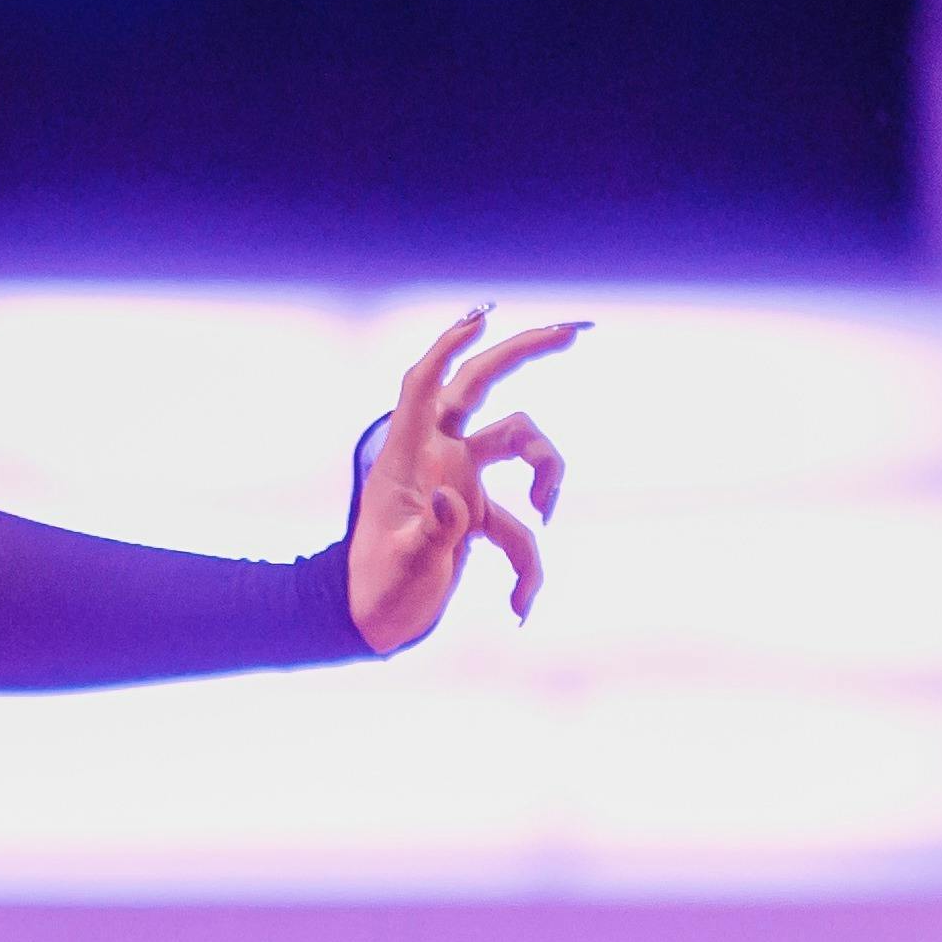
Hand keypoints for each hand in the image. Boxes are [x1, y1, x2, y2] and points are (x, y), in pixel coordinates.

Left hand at [347, 308, 577, 648]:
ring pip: (519, 448)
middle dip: (522, 354)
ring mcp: (460, 482)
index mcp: (409, 456)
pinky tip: (518, 608)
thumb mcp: (405, 563)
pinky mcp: (476, 516)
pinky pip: (520, 529)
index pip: (424, 386)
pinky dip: (528, 569)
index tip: (483, 317)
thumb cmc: (375, 592)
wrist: (368, 624)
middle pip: (481, 389)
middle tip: (574, 330)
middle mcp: (438, 458)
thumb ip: (434, 530)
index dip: (450, 348)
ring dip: (547, 477)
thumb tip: (454, 497)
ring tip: (543, 515)